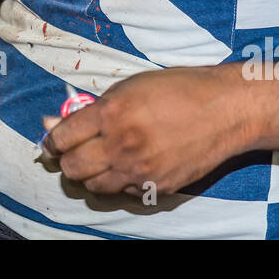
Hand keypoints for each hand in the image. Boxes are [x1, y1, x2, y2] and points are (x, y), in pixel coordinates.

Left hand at [42, 65, 256, 195]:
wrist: (226, 109)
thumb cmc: (179, 89)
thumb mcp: (131, 86)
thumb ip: (92, 107)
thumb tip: (54, 121)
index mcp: (112, 113)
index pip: (62, 138)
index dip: (52, 140)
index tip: (53, 140)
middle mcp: (122, 145)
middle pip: (72, 167)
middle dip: (66, 160)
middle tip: (72, 152)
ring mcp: (140, 170)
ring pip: (94, 185)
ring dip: (90, 173)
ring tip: (100, 159)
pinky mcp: (157, 188)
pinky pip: (123, 192)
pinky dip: (119, 181)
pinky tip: (128, 164)